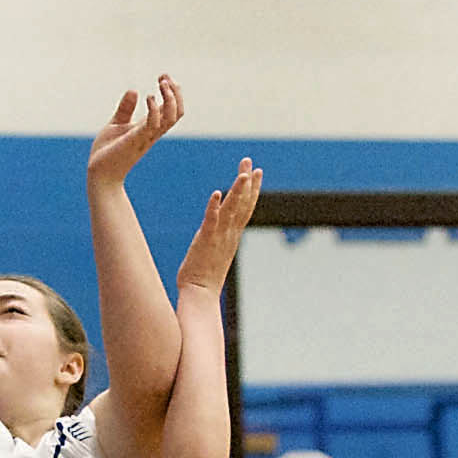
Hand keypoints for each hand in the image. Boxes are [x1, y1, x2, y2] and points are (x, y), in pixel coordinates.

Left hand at [87, 77, 182, 189]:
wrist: (99, 173)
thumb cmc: (107, 152)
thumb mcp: (116, 124)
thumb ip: (126, 109)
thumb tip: (133, 90)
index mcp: (149, 128)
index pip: (172, 110)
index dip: (173, 92)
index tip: (163, 76)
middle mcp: (152, 132)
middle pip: (177, 113)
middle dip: (176, 93)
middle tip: (164, 77)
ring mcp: (146, 136)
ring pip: (172, 117)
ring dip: (171, 98)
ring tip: (161, 83)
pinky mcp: (136, 140)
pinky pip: (154, 124)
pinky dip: (155, 109)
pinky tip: (148, 97)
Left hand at [176, 159, 262, 294]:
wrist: (200, 295)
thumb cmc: (203, 279)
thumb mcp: (214, 253)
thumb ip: (217, 239)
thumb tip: (216, 232)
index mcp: (232, 236)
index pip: (246, 208)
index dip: (252, 189)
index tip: (256, 172)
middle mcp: (229, 234)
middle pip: (243, 204)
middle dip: (248, 182)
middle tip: (250, 162)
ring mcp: (219, 237)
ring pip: (232, 210)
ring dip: (238, 190)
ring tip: (243, 172)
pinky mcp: (206, 241)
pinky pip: (211, 221)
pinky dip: (214, 206)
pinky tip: (216, 193)